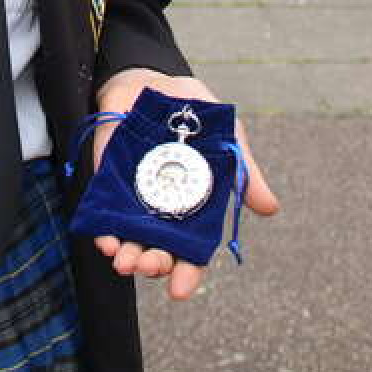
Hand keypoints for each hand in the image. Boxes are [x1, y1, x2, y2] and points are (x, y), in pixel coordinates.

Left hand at [90, 67, 278, 301]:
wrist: (153, 80)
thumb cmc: (196, 115)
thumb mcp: (226, 140)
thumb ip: (242, 173)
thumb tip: (270, 209)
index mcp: (194, 208)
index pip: (190, 251)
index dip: (187, 273)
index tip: (181, 291)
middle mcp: (162, 210)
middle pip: (157, 250)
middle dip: (153, 264)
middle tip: (150, 266)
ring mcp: (132, 197)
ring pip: (128, 238)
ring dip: (126, 254)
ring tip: (125, 262)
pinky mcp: (107, 181)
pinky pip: (102, 211)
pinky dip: (102, 228)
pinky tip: (105, 240)